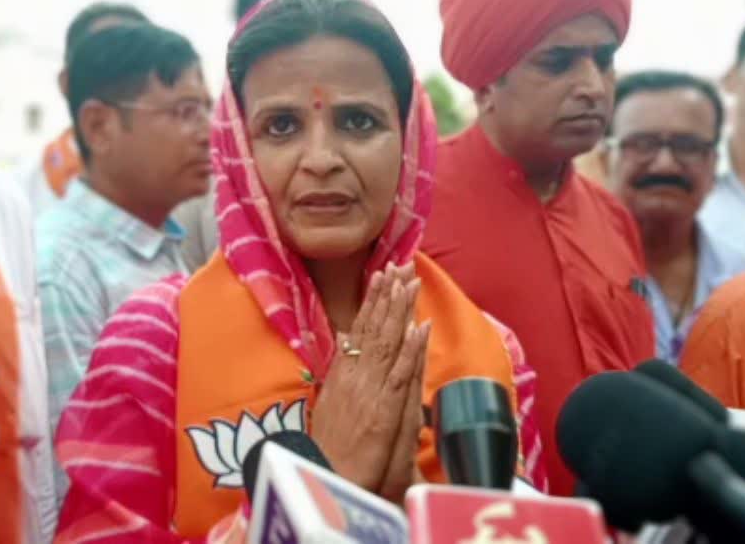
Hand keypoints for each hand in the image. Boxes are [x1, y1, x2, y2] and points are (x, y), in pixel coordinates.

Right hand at [310, 262, 422, 492]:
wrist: (324, 479)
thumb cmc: (329, 450)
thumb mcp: (329, 406)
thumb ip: (340, 377)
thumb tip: (346, 346)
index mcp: (342, 375)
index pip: (359, 330)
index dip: (371, 302)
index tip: (381, 276)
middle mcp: (354, 377)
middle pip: (373, 329)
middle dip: (387, 296)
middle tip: (399, 265)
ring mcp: (369, 392)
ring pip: (387, 344)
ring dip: (399, 311)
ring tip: (409, 282)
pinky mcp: (384, 411)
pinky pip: (400, 374)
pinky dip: (410, 350)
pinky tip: (420, 327)